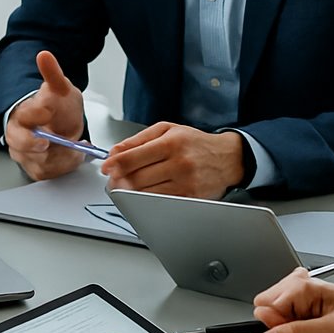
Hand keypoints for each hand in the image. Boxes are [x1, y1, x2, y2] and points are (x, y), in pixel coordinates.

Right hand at [5, 52, 87, 181]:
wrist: (60, 125)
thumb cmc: (57, 107)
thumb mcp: (60, 88)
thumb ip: (52, 74)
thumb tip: (44, 55)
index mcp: (23, 114)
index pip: (23, 114)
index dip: (35, 113)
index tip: (47, 110)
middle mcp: (19, 136)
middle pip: (18, 143)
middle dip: (33, 144)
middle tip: (47, 142)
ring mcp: (26, 154)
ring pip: (36, 160)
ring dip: (58, 155)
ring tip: (74, 146)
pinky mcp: (36, 168)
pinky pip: (47, 172)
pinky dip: (62, 166)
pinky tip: (72, 155)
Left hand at [100, 123, 244, 198]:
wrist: (228, 158)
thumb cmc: (195, 143)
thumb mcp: (167, 130)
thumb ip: (138, 140)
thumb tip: (114, 152)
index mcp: (171, 143)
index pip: (132, 158)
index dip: (114, 164)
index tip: (105, 167)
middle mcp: (179, 163)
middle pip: (136, 179)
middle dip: (118, 181)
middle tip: (112, 180)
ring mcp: (185, 183)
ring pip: (145, 193)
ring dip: (129, 192)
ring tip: (125, 186)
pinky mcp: (190, 198)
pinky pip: (160, 202)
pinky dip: (146, 199)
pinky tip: (143, 192)